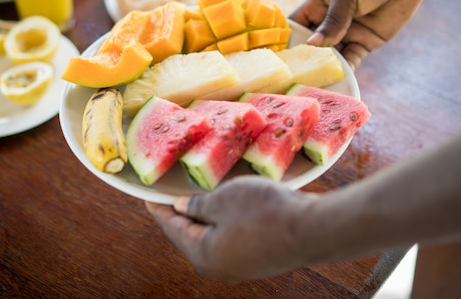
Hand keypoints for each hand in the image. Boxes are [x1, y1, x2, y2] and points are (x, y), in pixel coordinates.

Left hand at [145, 176, 313, 281]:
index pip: (173, 228)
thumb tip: (183, 207)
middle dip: (185, 213)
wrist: (311, 229)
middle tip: (174, 192)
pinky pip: (233, 238)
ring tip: (203, 195)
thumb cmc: (264, 212)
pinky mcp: (259, 259)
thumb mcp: (223, 199)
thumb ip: (198, 204)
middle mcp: (219, 267)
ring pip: (214, 236)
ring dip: (208, 215)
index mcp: (203, 255)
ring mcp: (241, 266)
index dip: (161, 209)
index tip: (149, 198)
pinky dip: (227, 221)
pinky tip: (231, 207)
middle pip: (192, 235)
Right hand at [291, 0, 430, 68]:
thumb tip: (313, 44)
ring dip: (325, 69)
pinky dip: (346, 71)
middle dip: (305, 60)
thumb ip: (333, 19)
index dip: (287, 40)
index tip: (278, 59)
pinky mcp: (365, 42)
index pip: (296, 25)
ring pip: (330, 56)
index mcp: (318, 3)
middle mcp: (329, 20)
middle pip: (311, 45)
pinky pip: (351, 60)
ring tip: (314, 85)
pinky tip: (339, 81)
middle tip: (294, 79)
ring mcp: (347, 33)